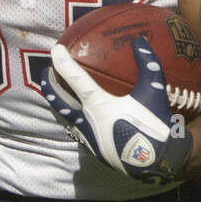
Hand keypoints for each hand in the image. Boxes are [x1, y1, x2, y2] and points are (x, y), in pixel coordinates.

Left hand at [41, 36, 192, 185]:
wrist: (155, 162)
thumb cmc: (153, 125)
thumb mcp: (153, 91)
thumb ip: (147, 63)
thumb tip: (140, 39)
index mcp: (98, 104)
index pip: (74, 78)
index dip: (62, 62)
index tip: (55, 49)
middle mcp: (87, 120)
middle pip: (58, 101)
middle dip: (49, 85)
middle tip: (45, 72)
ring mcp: (88, 136)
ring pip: (65, 116)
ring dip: (59, 102)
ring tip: (58, 93)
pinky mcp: (94, 148)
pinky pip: (78, 128)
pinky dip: (74, 117)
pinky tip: (81, 115)